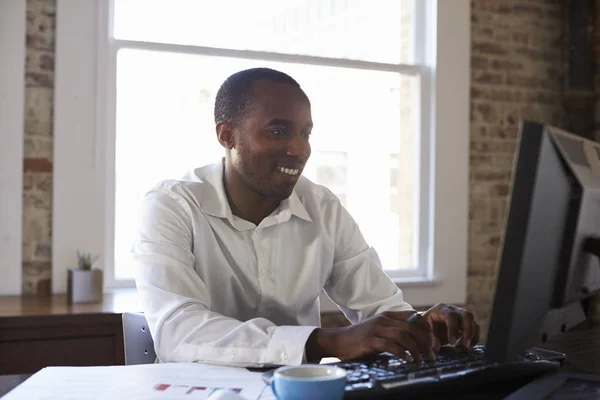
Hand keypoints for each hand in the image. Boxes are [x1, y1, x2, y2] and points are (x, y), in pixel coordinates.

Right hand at [305, 311, 435, 362]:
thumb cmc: (360, 338)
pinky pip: (390, 345)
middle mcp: (383, 320)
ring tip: (421, 360)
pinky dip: (401, 353)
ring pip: (403, 336)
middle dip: (425, 341)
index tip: (432, 342)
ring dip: (415, 349)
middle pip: (411, 327)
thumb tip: (415, 340)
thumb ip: (394, 331)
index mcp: (387, 316)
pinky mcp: (369, 340)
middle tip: (431, 354)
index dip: (425, 328)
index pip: (413, 316)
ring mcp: (376, 329)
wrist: (339, 341)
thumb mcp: (379, 330)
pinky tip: (407, 360)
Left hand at [422, 303, 479, 350]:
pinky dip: (474, 338)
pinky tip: (466, 347)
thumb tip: (436, 347)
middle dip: (468, 331)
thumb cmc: (424, 328)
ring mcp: (460, 315)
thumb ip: (429, 338)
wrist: (427, 326)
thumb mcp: (423, 331)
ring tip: (465, 348)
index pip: (450, 316)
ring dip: (471, 336)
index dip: (453, 329)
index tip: (451, 342)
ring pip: (472, 322)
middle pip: (466, 315)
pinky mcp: (466, 323)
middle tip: (465, 345)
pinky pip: (475, 328)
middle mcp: (452, 310)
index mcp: (440, 309)